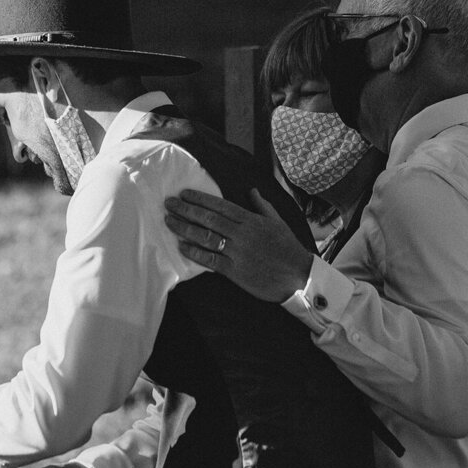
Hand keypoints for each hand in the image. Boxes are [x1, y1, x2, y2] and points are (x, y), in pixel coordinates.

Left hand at [164, 189, 312, 302]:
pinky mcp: (235, 271)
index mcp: (251, 220)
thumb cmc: (288, 248)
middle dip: (186, 210)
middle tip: (169, 204)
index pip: (220, 205)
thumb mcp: (278, 222)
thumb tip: (252, 191)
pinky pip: (210, 260)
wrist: (299, 276)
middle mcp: (242, 234)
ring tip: (169, 221)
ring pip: (206, 237)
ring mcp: (238, 253)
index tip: (184, 194)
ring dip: (185, 228)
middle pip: (208, 218)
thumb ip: (262, 206)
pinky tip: (182, 247)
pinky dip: (195, 253)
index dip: (200, 199)